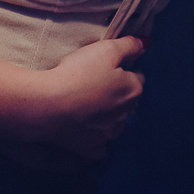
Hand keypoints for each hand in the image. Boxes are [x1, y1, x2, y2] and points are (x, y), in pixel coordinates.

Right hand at [37, 35, 145, 158]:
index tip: (109, 67)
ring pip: (116, 124)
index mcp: (133, 90)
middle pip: (128, 102)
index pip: (137, 78)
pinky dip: (97, 139)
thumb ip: (128, 46)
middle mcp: (126, 115)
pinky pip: (100, 146)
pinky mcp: (92, 149)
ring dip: (109, 116)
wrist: (50, 105)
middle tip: (97, 84)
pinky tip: (87, 131)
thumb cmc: (79, 73)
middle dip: (119, 94)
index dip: (124, 70)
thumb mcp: (106, 49)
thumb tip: (143, 44)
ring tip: (90, 107)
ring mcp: (109, 134)